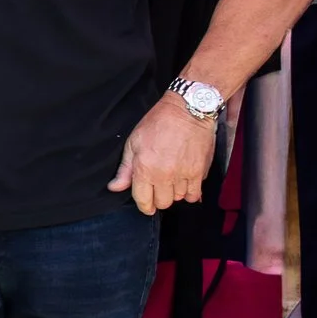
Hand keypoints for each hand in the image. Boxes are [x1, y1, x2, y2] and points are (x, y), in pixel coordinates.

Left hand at [108, 94, 220, 214]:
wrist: (188, 111)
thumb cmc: (158, 123)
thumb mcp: (133, 142)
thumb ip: (125, 169)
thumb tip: (115, 187)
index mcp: (145, 169)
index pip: (143, 200)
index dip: (144, 206)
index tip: (145, 205)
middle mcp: (165, 175)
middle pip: (163, 203)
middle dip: (158, 198)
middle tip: (158, 188)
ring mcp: (184, 175)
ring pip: (179, 199)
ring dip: (174, 193)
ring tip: (171, 180)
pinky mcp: (200, 172)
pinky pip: (195, 194)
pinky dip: (190, 192)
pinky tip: (184, 182)